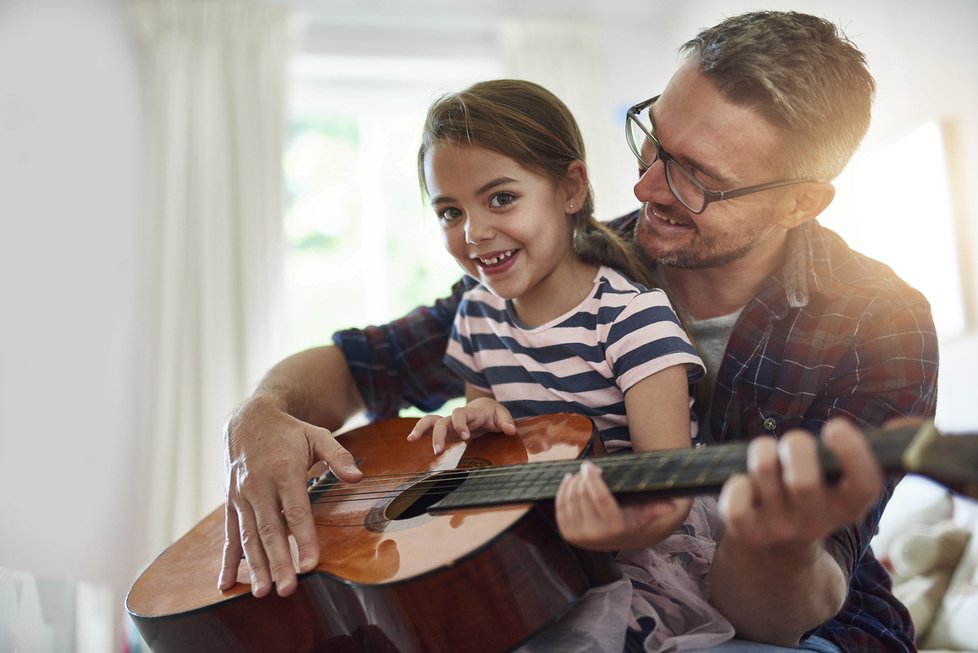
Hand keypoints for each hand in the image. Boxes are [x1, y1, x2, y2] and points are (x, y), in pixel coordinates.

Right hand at [219, 395, 362, 597]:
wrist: (249, 419)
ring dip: (255, 567)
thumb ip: (339, 456)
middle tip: (286, 590)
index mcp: (284, 471)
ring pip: (248, 537)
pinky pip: (229, 535)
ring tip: (261, 593)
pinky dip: (227, 560)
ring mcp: (242, 497)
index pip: (296, 511)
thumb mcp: (317, 435)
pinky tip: (225, 584)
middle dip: (278, 562)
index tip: (310, 564)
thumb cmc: (290, 432)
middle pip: (270, 530)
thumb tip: (358, 477)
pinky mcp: (231, 504)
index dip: (303, 538)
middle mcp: (259, 486)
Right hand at [406, 397, 515, 454]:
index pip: (460, 414)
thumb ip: (506, 422)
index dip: (460, 423)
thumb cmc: (493, 414)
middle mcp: (455, 417)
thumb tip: (511, 430)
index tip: (465, 436)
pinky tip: (410, 439)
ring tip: (412, 438)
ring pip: (430, 421)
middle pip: (441, 421)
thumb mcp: (502, 416)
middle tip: (438, 451)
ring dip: (421, 429)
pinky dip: (419, 432)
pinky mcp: (444, 429)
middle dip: (438, 435)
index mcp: (469, 413)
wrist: (483, 408)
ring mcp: (448, 422)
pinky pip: (428, 427)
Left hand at [555, 461, 684, 550]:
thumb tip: (673, 504)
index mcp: (615, 527)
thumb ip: (657, 508)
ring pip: (570, 499)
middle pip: (582, 496)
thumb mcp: (644, 513)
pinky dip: (563, 491)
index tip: (591, 465)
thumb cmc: (631, 520)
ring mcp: (579, 535)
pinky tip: (569, 481)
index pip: (599, 497)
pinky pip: (560, 507)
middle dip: (583, 478)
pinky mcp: (567, 534)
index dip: (592, 478)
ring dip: (572, 482)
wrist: (615, 540)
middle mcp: (595, 534)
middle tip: (587, 468)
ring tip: (579, 474)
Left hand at [718, 417, 882, 551]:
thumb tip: (908, 424)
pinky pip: (735, 501)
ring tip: (766, 451)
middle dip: (795, 445)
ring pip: (765, 472)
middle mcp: (816, 522)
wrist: (778, 552)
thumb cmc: (812, 496)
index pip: (864, 485)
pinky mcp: (746, 532)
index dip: (853, 453)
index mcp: (849, 507)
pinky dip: (736, 481)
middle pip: (804, 481)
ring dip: (763, 449)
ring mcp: (779, 528)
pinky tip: (744, 481)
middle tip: (794, 441)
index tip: (837, 426)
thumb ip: (867, 453)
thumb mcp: (842, 483)